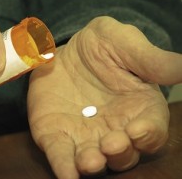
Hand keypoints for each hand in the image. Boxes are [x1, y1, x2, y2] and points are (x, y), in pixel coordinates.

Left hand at [28, 16, 181, 178]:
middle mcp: (114, 127)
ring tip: (89, 162)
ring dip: (92, 164)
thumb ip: (151, 59)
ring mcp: (85, 134)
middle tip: (111, 145)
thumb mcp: (124, 42)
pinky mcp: (58, 134)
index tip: (138, 130)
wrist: (67, 51)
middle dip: (120, 153)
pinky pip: (60, 154)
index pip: (151, 129)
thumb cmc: (101, 46)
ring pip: (94, 159)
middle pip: (124, 152)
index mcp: (138, 108)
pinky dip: (63, 166)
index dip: (148, 133)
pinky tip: (66, 173)